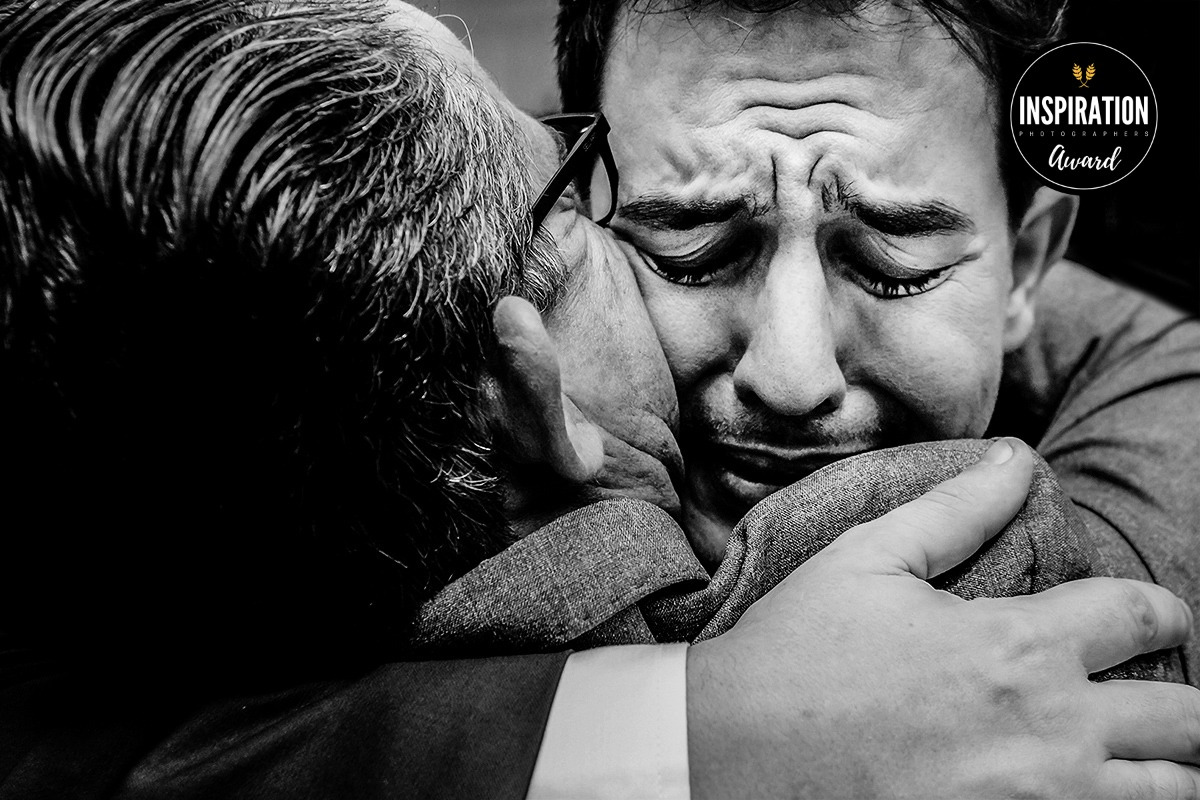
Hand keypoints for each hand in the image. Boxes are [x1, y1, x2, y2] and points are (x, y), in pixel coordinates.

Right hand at [687, 438, 1199, 798]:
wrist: (733, 752)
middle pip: (1187, 722)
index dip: (1165, 608)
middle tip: (1164, 701)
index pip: (1144, 614)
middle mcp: (1047, 729)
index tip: (1156, 616)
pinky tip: (1093, 789)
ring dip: (1169, 770)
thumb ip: (955, 509)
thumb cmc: (798, 650)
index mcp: (1015, 644)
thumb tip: (1016, 457)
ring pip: (1169, 794)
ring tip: (1147, 756)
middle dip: (1190, 707)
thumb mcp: (868, 559)